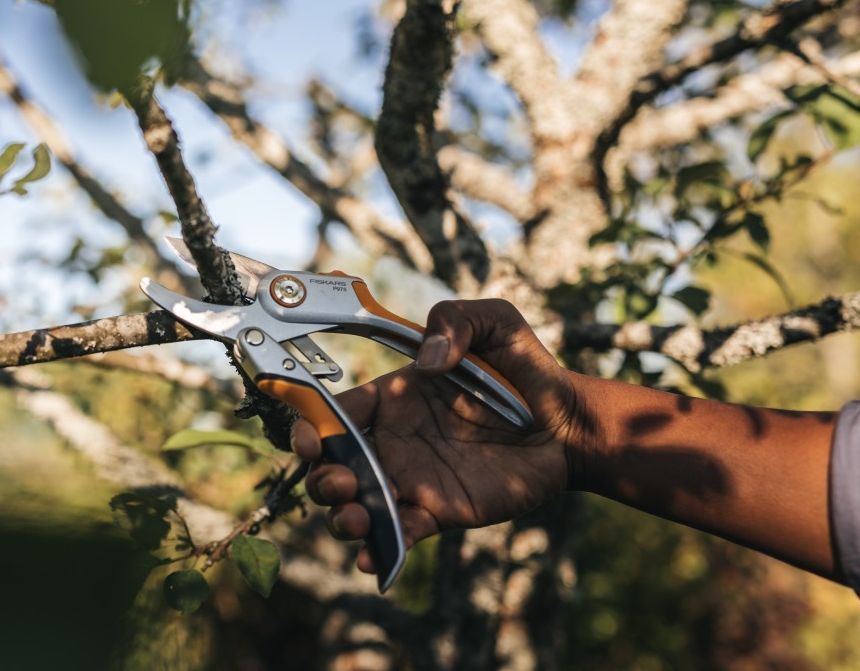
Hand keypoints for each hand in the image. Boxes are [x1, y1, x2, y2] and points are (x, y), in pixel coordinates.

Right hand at [291, 299, 579, 574]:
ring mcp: (411, 479)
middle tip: (342, 482)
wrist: (567, 424)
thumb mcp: (495, 323)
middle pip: (332, 464)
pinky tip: (372, 557)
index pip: (333, 412)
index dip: (311, 426)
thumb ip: (455, 320)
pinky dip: (379, 549)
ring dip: (341, 516)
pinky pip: (398, 534)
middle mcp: (392, 440)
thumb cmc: (525, 370)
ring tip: (357, 519)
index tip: (311, 439)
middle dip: (321, 477)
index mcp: (391, 397)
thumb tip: (428, 361)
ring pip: (356, 504)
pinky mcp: (437, 512)